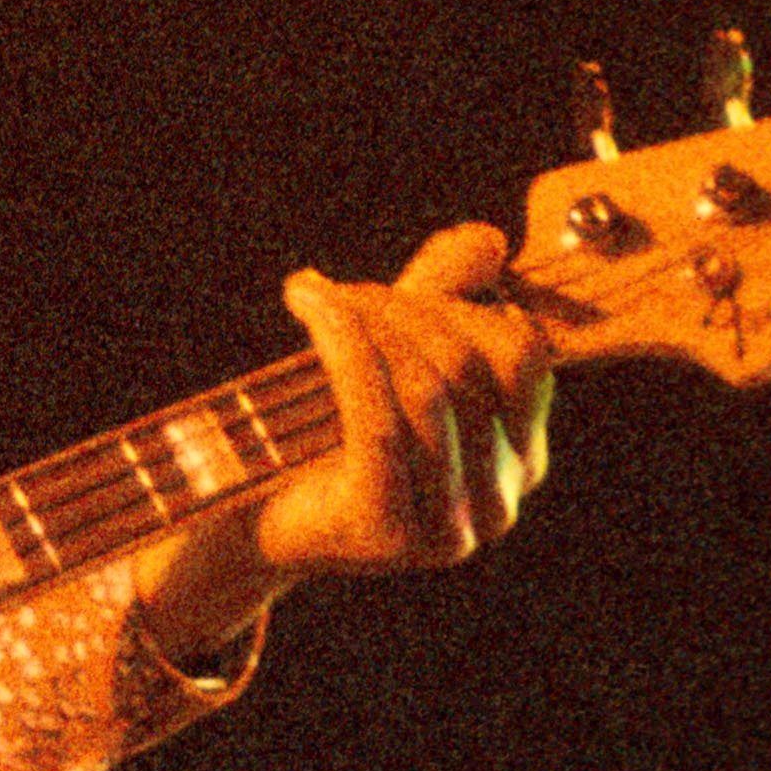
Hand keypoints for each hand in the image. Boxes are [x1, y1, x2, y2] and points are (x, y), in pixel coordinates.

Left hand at [132, 223, 556, 663]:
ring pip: (428, 389)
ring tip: (315, 300)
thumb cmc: (321, 431)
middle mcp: (500, 506)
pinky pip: (378, 419)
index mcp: (520, 462)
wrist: (247, 517)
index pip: (523, 359)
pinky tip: (308, 307)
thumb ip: (443, 293)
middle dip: (400, 308)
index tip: (393, 289)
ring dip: (366, 322)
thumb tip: (491, 239)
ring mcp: (450, 529)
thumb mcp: (389, 352)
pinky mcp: (390, 530)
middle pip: (469, 367)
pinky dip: (343, 346)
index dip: (459, 305)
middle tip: (333, 292)